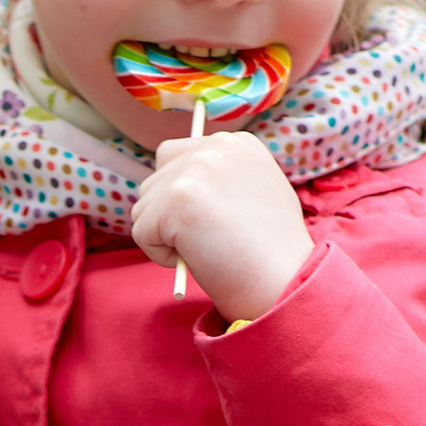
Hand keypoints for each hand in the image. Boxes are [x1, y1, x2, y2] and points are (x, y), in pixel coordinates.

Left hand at [131, 129, 311, 321]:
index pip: (174, 157)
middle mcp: (216, 146)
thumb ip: (220, 181)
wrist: (284, 282)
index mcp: (236, 143)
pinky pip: (141, 233)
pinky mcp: (176, 198)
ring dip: (164, 237)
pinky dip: (162, 257)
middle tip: (208, 240)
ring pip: (144, 208)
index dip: (182, 198)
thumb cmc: (270, 254)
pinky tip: (200, 258)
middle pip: (154, 181)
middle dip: (167, 217)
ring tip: (208, 248)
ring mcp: (195, 169)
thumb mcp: (254, 196)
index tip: (210, 223)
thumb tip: (175, 187)